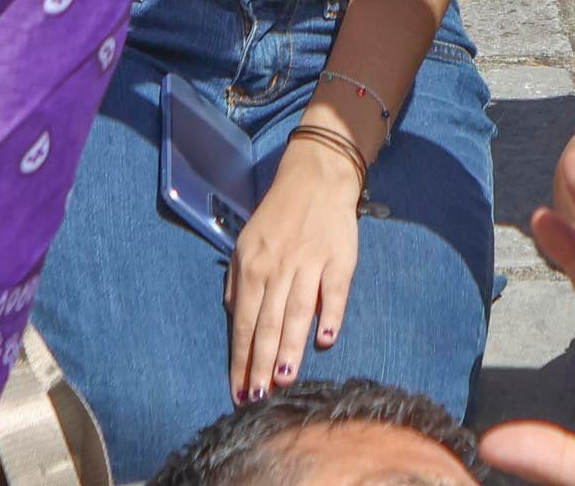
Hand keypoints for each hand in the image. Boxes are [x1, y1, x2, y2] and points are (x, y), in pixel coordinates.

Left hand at [227, 129, 364, 401]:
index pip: (243, 322)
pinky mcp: (339, 258)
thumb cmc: (279, 217)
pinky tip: (325, 340)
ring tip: (284, 379)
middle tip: (257, 398)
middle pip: (268, 323)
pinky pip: (334, 290)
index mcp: (251, 266)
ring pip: (296, 312)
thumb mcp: (247, 243)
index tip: (239, 392)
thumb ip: (239, 283)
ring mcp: (308, 262)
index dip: (241, 359)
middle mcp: (276, 266)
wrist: (317, 177)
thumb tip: (235, 318)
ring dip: (290, 347)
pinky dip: (329, 314)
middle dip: (261, 363)